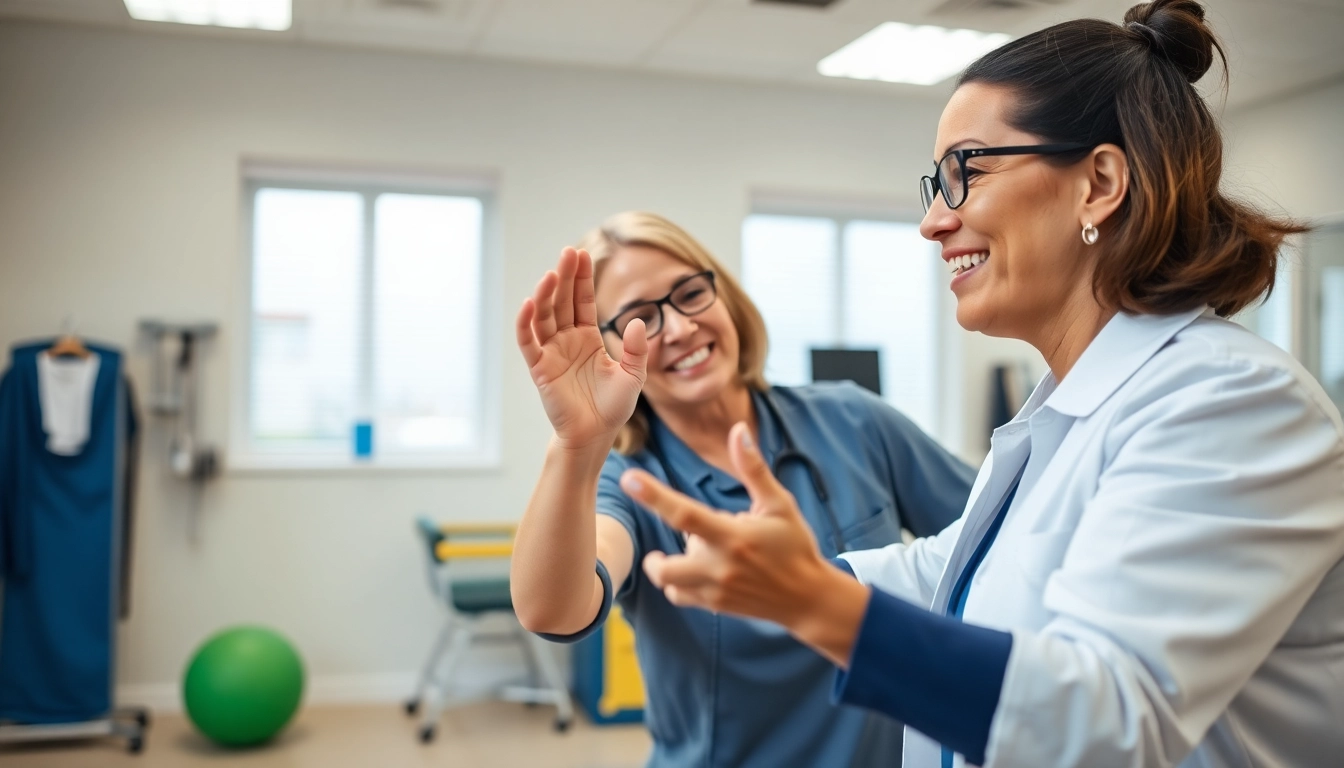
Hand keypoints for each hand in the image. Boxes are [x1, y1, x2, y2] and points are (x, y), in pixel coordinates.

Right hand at [516, 248, 647, 451]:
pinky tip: (529, 303)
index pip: (583, 300)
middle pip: (562, 301)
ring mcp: (552, 352)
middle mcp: (567, 340)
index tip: (582, 254)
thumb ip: (637, 349)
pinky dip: (526, 323)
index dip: (582, 279)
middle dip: (565, 277)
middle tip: (568, 252)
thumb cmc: (612, 407)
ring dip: (545, 294)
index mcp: (588, 337)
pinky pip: (529, 342)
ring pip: (544, 317)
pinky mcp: (540, 368)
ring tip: (552, 274)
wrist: (595, 435)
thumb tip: (637, 321)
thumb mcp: (634, 375)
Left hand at [621, 423, 869, 665]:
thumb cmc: (794, 545)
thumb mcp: (780, 503)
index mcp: (734, 537)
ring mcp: (716, 590)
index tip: (629, 478)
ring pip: (669, 582)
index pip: (685, 515)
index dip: (654, 496)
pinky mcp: (716, 605)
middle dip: (657, 554)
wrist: (809, 598)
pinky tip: (698, 570)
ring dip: (668, 566)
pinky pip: (679, 595)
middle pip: (666, 566)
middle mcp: (720, 567)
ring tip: (697, 553)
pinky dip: (677, 582)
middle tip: (687, 539)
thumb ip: (753, 469)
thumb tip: (739, 429)